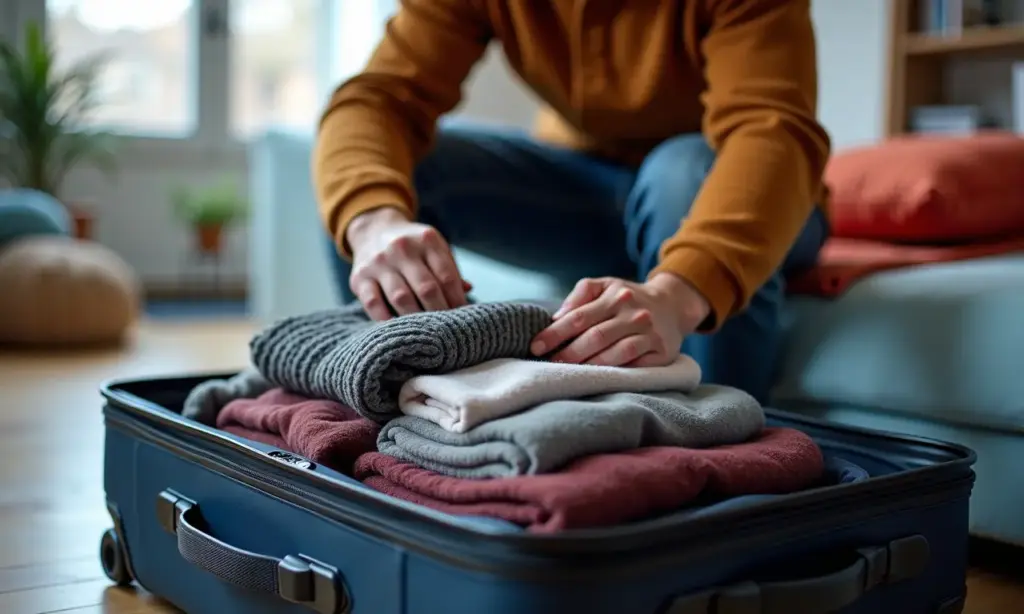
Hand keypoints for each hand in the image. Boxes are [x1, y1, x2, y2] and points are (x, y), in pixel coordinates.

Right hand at [346, 207, 470, 319]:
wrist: (373, 230)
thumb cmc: (413, 247)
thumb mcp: (433, 248)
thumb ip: (450, 270)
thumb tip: (467, 291)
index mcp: (427, 240)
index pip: (446, 276)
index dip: (457, 300)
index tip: (464, 318)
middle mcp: (402, 248)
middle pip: (427, 288)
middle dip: (440, 312)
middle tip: (447, 330)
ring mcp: (378, 262)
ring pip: (401, 297)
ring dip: (417, 319)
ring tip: (427, 333)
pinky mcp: (359, 277)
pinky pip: (373, 303)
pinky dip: (386, 319)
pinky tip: (398, 329)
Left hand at [530, 273, 709, 366]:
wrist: (673, 305)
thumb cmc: (627, 298)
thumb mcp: (605, 285)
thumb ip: (580, 295)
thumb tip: (556, 316)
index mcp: (615, 295)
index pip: (579, 317)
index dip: (555, 333)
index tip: (535, 347)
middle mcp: (634, 313)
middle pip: (595, 337)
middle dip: (569, 353)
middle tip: (550, 365)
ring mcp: (649, 333)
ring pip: (616, 353)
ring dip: (591, 366)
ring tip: (570, 374)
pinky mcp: (662, 352)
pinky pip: (636, 366)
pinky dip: (617, 373)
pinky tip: (600, 378)